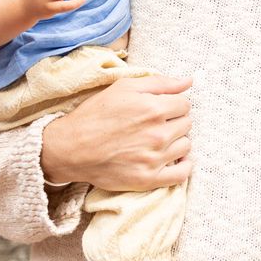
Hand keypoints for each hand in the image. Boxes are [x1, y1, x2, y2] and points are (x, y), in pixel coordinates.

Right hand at [41, 73, 192, 189]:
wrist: (71, 148)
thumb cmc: (96, 114)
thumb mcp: (124, 87)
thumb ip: (160, 83)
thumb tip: (189, 81)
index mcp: (154, 109)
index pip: (184, 104)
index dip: (173, 104)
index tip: (161, 108)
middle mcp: (158, 134)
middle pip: (186, 124)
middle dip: (174, 121)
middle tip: (156, 124)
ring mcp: (154, 159)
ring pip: (186, 146)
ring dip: (176, 142)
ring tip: (158, 140)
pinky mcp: (148, 179)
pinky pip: (182, 174)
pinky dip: (183, 166)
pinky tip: (172, 159)